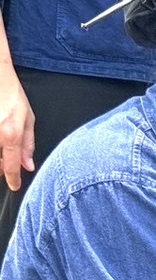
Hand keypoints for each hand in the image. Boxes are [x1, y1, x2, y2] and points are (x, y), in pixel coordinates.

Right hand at [0, 60, 35, 190]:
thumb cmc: (12, 94)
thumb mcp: (28, 118)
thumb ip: (27, 144)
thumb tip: (28, 166)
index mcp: (10, 133)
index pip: (11, 166)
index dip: (13, 179)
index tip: (14, 186)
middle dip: (1, 169)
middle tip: (7, 166)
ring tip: (3, 155)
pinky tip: (0, 144)